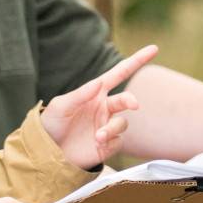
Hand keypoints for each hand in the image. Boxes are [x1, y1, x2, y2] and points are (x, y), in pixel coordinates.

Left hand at [43, 45, 158, 168]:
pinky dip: (109, 142)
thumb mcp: (61, 105)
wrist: (48, 153)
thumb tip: (100, 82)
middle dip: (131, 100)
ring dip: (112, 129)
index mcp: (96, 92)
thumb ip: (81, 94)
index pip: (120, 73)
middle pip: (127, 99)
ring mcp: (107, 125)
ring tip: (98, 137)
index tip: (154, 48)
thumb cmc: (52, 124)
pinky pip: (118, 141)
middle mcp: (105, 107)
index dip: (137, 60)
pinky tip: (96, 145)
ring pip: (122, 123)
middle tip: (134, 104)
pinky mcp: (108, 144)